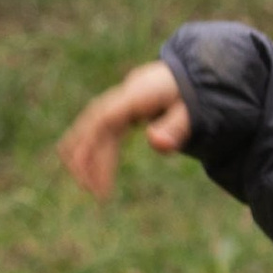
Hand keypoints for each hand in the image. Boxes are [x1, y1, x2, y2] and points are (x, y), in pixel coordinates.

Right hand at [58, 61, 191, 197]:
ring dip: (84, 159)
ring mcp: (113, 106)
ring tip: (90, 189)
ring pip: (89, 132)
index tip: (99, 179)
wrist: (181, 80)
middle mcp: (117, 100)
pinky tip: (89, 175)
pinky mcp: (113, 115)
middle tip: (94, 192)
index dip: (96, 150)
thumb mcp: (189, 112)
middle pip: (92, 128)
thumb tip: (157, 145)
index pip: (104, 121)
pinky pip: (95, 134)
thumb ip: (175, 127)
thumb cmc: (187, 98)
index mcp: (134, 96)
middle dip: (87, 160)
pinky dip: (88, 153)